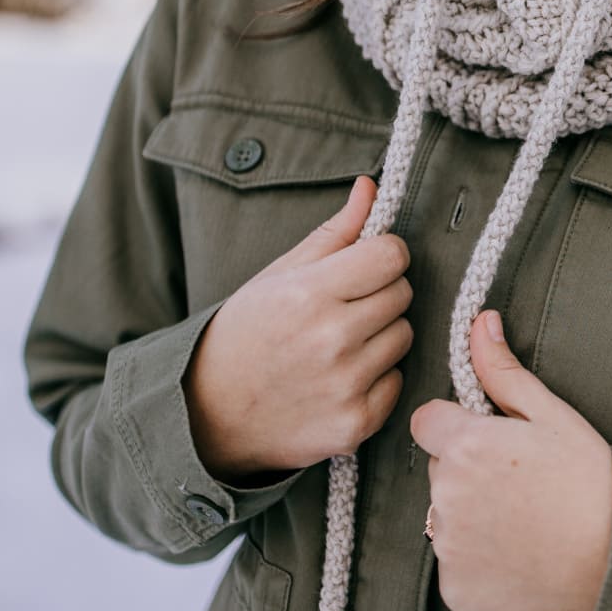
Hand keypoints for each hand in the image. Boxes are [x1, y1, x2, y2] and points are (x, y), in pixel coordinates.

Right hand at [183, 175, 413, 479]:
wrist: (207, 414)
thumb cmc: (245, 334)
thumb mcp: (279, 274)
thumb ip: (334, 232)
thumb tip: (371, 187)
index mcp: (310, 292)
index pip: (392, 255)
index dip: (382, 256)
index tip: (366, 265)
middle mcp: (332, 338)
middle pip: (402, 294)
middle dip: (380, 293)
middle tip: (345, 307)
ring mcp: (346, 384)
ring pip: (404, 337)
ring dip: (381, 336)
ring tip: (340, 343)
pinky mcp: (356, 423)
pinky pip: (397, 382)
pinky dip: (377, 379)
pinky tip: (341, 378)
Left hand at [411, 309, 611, 610]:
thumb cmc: (592, 483)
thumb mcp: (553, 416)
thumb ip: (504, 372)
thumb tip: (480, 323)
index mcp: (466, 445)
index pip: (428, 423)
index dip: (458, 429)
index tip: (491, 443)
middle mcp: (446, 496)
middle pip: (440, 471)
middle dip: (468, 473)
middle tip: (521, 486)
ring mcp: (449, 547)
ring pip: (446, 519)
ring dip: (471, 519)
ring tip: (525, 525)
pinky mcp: (456, 590)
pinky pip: (455, 567)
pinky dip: (479, 565)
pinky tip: (520, 560)